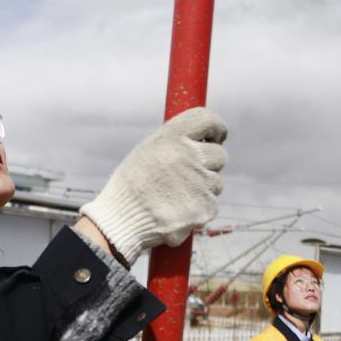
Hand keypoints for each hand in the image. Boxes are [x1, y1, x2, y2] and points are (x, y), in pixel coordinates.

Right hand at [79, 107, 227, 265]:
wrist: (121, 221)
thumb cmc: (131, 187)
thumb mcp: (146, 152)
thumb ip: (174, 143)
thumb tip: (201, 140)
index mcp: (172, 137)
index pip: (207, 119)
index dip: (216, 128)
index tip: (217, 137)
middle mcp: (188, 155)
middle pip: (219, 154)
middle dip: (210, 165)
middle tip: (191, 175)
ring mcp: (199, 181)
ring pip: (217, 183)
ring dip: (203, 190)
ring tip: (176, 198)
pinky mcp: (205, 207)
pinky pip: (212, 205)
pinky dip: (199, 210)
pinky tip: (178, 212)